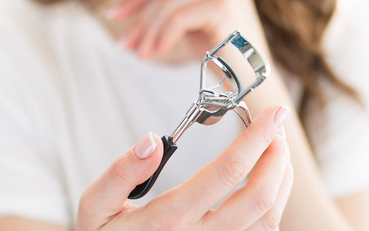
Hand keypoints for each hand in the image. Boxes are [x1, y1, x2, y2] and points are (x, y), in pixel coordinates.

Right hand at [61, 105, 291, 230]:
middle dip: (278, 156)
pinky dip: (275, 212)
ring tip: (278, 155)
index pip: (227, 171)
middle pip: (260, 196)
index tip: (274, 113)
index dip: (257, 137)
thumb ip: (122, 170)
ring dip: (282, 182)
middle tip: (277, 131)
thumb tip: (153, 141)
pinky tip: (268, 192)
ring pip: (270, 220)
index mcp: (168, 221)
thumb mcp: (94, 204)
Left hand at [109, 0, 267, 60]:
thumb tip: (130, 15)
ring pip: (167, 3)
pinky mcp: (222, 10)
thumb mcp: (190, 30)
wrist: (250, 84)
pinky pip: (179, 18)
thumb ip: (168, 17)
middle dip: (139, 18)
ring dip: (148, 30)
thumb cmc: (224, 61)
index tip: (117, 15)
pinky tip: (158, 52)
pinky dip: (163, 36)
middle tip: (127, 44)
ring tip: (141, 53)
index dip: (137, 0)